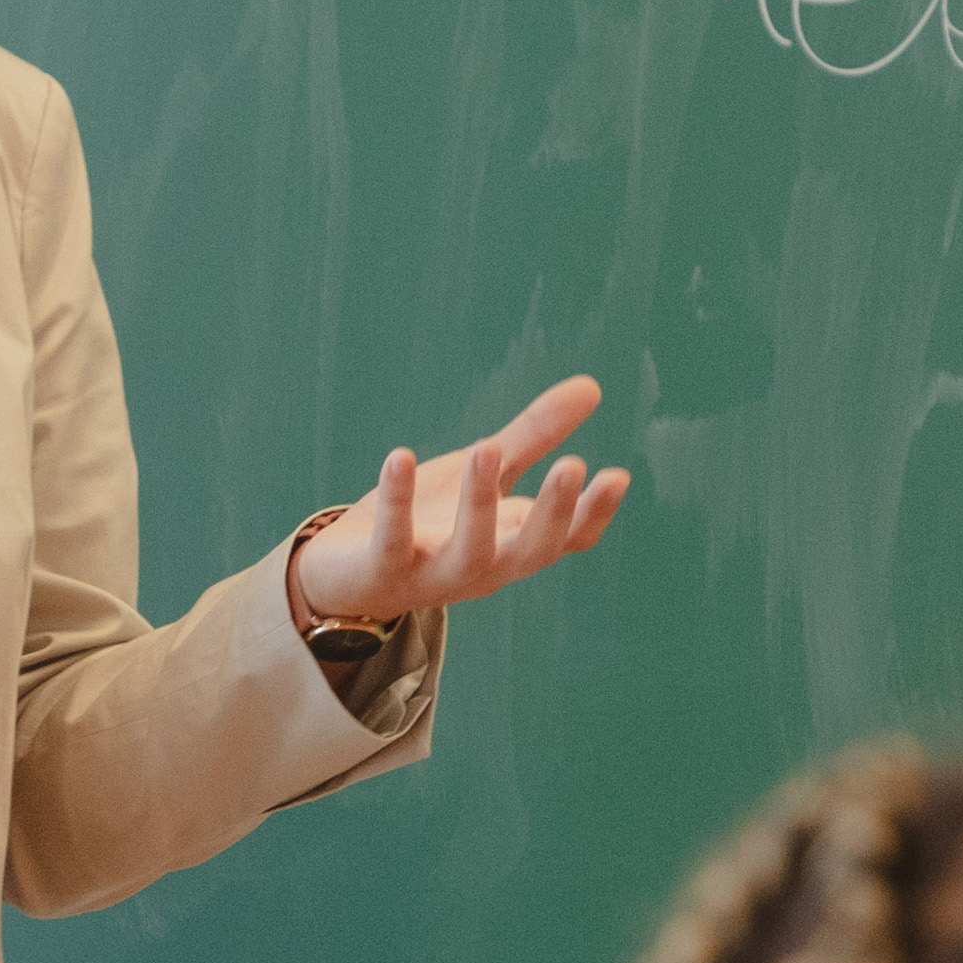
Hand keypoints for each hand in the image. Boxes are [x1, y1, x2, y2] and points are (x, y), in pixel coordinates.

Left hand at [288, 376, 629, 624]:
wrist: (346, 574)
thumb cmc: (427, 521)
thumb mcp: (483, 473)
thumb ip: (534, 437)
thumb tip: (592, 388)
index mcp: (512, 544)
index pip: (566, 540)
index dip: (592, 514)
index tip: (617, 475)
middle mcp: (482, 566)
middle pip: (530, 551)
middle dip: (552, 512)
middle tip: (573, 466)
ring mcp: (433, 574)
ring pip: (468, 551)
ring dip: (479, 502)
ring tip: (485, 446)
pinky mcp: (383, 570)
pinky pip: (393, 540)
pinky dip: (396, 500)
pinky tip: (399, 455)